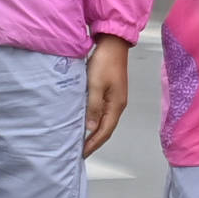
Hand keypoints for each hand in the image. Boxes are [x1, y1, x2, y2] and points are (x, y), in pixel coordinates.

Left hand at [83, 35, 130, 157]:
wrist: (113, 43)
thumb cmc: (104, 62)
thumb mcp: (95, 85)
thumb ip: (93, 107)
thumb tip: (91, 127)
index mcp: (116, 105)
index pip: (104, 131)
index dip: (93, 144)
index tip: (82, 153)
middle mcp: (118, 105)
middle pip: (106, 129)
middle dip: (94, 141)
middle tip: (80, 151)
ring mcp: (115, 98)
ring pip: (105, 121)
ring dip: (94, 132)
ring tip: (82, 140)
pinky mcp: (111, 92)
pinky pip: (103, 112)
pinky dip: (95, 121)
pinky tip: (86, 121)